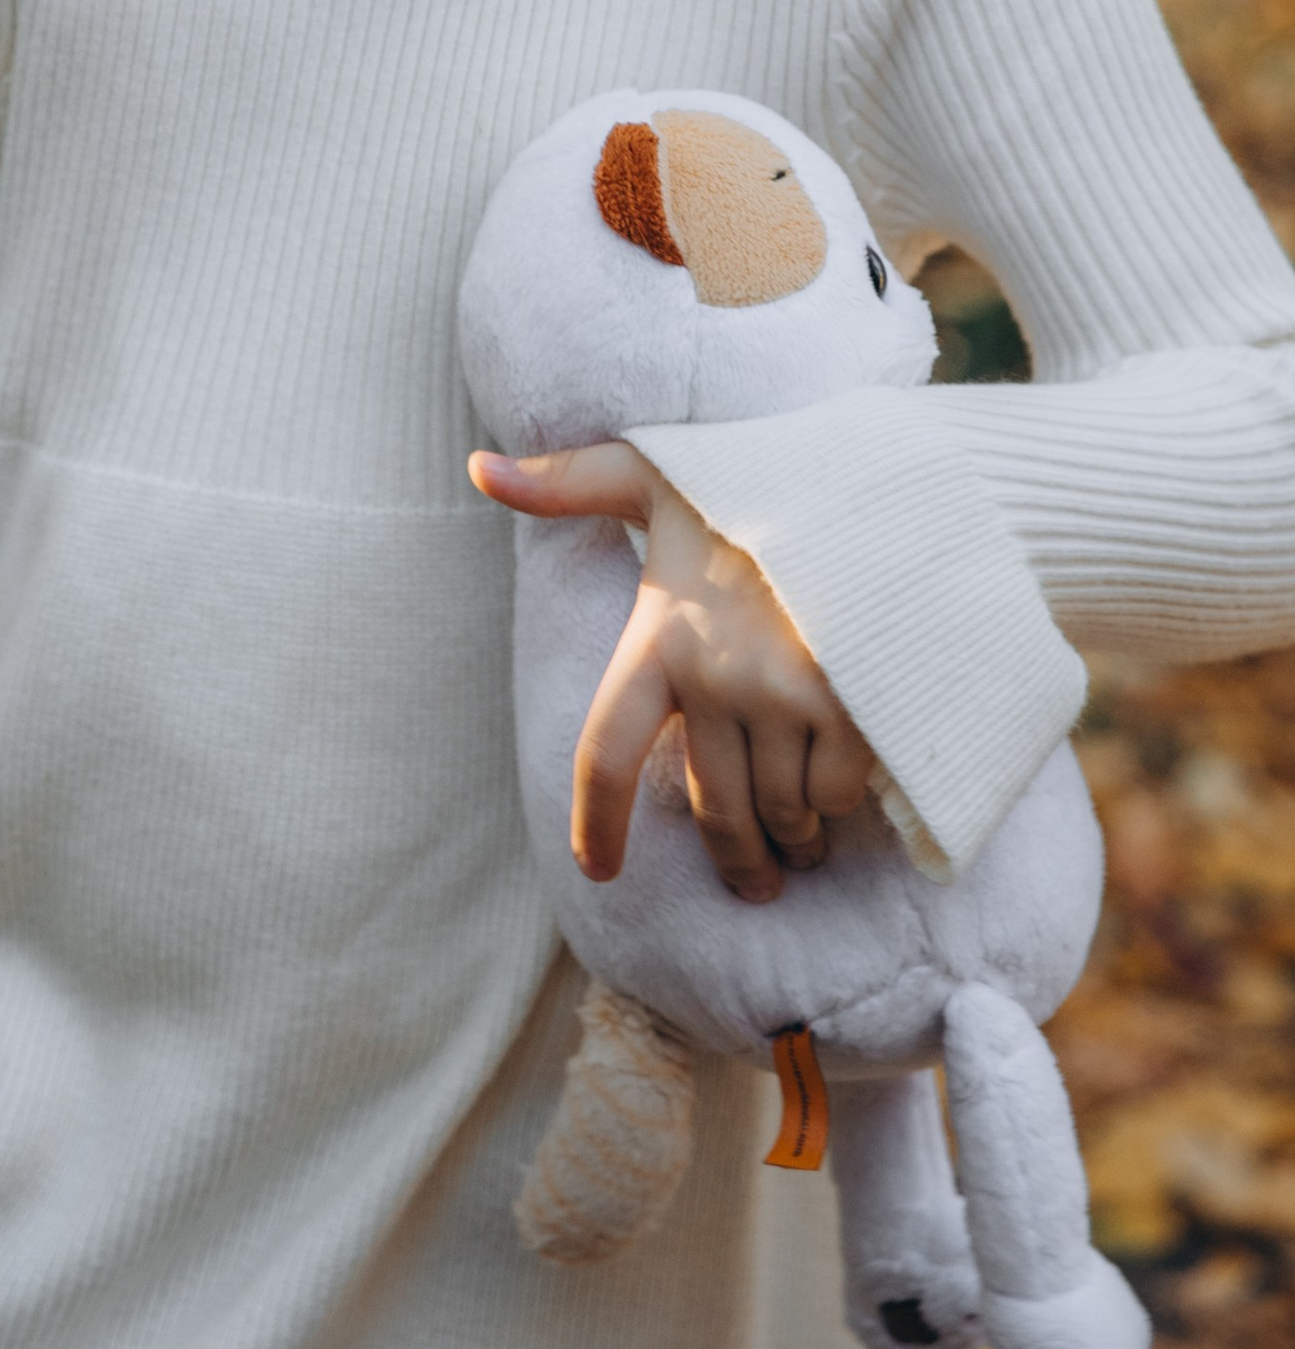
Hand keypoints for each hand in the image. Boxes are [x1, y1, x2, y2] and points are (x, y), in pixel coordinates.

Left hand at [470, 439, 875, 904]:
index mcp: (658, 635)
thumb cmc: (754, 482)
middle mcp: (714, 675)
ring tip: (800, 840)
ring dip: (790, 839)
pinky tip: (837, 786)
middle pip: (712, 809)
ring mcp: (783, 695)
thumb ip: (568, 480)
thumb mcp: (653, 472)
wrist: (871, 477)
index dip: (596, 822)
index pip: (605, 752)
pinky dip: (835, 803)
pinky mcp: (850, 707)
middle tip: (753, 880)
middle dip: (734, 859)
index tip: (598, 870)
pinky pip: (833, 794)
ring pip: (778, 812)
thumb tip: (478, 467)